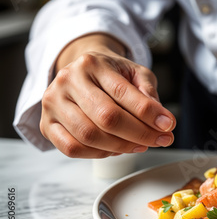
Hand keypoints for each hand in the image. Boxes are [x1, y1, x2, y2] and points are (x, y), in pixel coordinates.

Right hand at [40, 34, 175, 157]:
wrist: (83, 72)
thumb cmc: (113, 75)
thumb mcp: (136, 73)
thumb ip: (148, 92)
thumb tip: (161, 119)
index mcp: (92, 64)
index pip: (123, 93)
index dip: (148, 113)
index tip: (168, 125)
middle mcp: (68, 81)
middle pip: (107, 117)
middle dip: (140, 134)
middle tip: (160, 140)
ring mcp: (53, 103)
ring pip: (89, 136)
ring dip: (122, 147)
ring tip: (141, 145)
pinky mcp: (47, 124)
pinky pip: (72, 148)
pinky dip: (98, 154)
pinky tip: (115, 149)